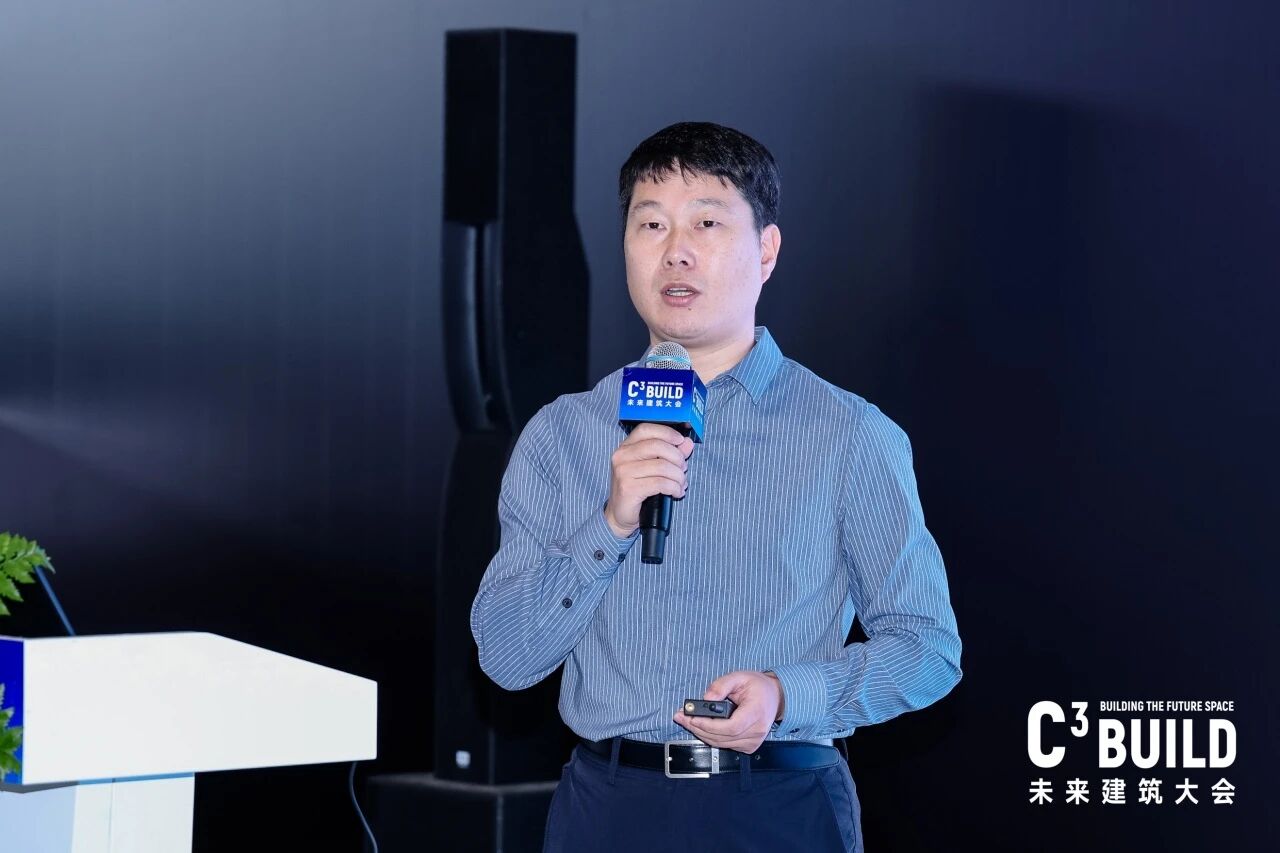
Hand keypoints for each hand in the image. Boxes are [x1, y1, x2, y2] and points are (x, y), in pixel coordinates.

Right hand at [603, 423, 694, 537]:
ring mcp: (623, 472)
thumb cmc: (637, 490)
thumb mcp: (653, 468)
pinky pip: (660, 483)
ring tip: (681, 484)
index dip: (666, 432)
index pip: (646, 429)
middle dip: (677, 458)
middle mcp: (621, 456)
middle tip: (683, 469)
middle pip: (657, 446)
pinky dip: (674, 488)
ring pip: (662, 466)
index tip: (680, 441)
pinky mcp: (628, 488)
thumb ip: (670, 454)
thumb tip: (687, 443)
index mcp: (625, 447)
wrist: (619, 515)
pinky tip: (677, 492)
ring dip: (678, 476)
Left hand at [673, 670, 784, 753]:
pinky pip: (726, 745)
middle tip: (682, 717)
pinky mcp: (749, 746)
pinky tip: (702, 727)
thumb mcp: (739, 677)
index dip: (709, 725)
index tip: (692, 717)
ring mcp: (753, 741)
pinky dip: (711, 738)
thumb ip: (721, 685)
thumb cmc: (758, 687)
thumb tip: (706, 699)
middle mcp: (756, 731)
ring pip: (721, 744)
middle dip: (698, 728)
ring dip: (701, 734)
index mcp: (756, 713)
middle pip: (722, 738)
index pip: (731, 727)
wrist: (775, 698)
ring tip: (687, 721)